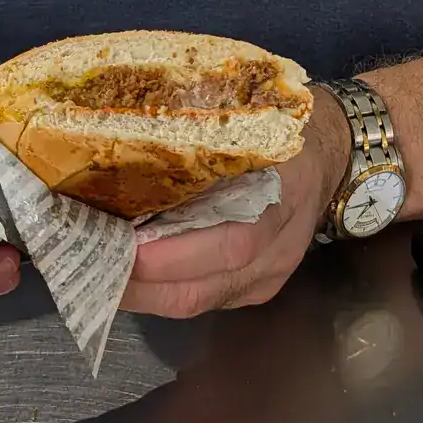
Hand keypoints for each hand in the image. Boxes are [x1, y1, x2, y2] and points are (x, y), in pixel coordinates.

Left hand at [120, 95, 351, 317]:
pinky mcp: (257, 289)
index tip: (123, 244)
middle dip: (141, 285)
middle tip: (91, 263)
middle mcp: (277, 250)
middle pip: (204, 288)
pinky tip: (130, 275)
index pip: (231, 243)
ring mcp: (268, 277)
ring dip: (143, 294)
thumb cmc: (282, 128)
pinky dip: (161, 292)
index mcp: (282, 197)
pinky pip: (204, 300)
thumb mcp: (254, 119)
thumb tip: (134, 130)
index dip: (174, 253)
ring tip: (98, 272)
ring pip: (198, 302)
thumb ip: (206, 134)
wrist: (331, 152)